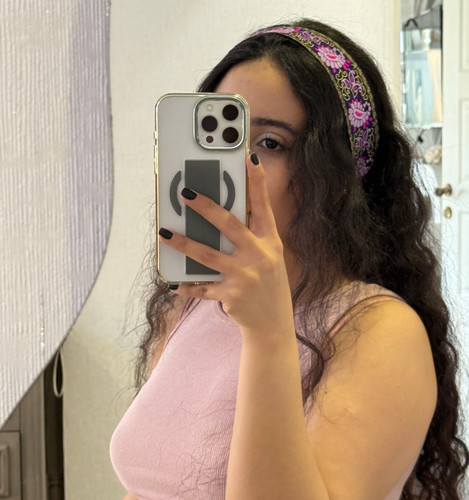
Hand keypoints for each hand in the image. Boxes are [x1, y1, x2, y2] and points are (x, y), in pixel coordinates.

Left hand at [158, 154, 294, 339]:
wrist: (273, 323)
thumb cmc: (268, 284)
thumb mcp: (268, 257)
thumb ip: (250, 238)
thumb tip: (218, 218)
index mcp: (269, 242)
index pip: (262, 206)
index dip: (257, 181)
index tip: (248, 158)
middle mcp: (259, 255)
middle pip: (229, 225)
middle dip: (206, 207)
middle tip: (185, 194)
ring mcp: (245, 276)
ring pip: (207, 255)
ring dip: (183, 243)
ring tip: (164, 233)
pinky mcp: (231, 295)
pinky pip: (203, 288)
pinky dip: (187, 286)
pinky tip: (173, 283)